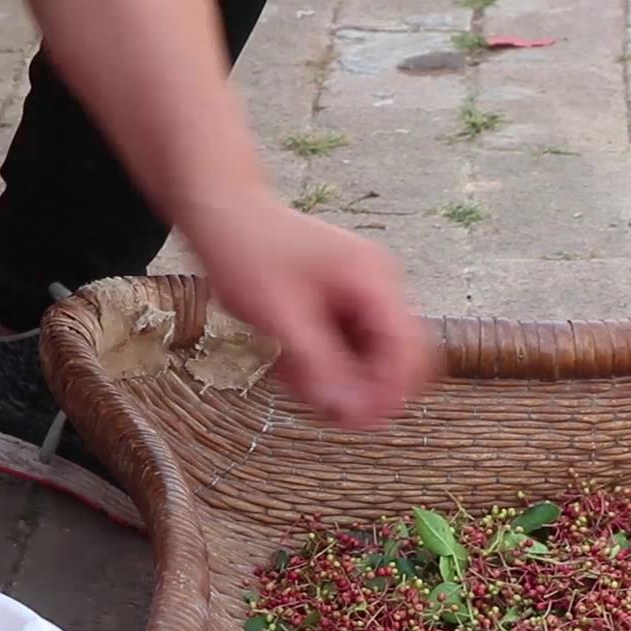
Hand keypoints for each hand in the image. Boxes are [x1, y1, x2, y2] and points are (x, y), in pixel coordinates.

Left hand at [181, 194, 435, 426]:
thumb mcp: (279, 318)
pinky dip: (325, 363)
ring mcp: (364, 292)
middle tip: (321, 406)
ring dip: (339, 378)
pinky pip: (350, 347)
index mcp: (373, 280)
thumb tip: (351, 412)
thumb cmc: (245, 250)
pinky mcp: (345, 300)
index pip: (408, 348)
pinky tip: (289, 362)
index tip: (358, 420)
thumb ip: (319, 367)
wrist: (223, 210)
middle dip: (364, 388)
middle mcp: (379, 285)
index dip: (390, 391)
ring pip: (373, 358)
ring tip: (290, 375)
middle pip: (398, 357)